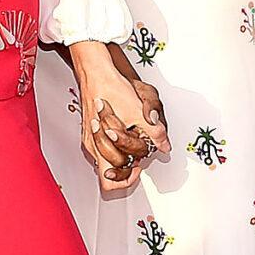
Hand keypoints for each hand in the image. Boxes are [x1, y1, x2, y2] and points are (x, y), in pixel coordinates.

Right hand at [74, 46, 169, 190]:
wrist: (97, 72)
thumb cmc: (113, 89)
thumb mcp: (140, 110)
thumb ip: (155, 132)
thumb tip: (165, 147)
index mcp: (103, 147)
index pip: (110, 182)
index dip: (127, 179)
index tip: (138, 166)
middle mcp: (92, 147)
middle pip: (109, 174)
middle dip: (126, 165)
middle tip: (138, 151)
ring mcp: (89, 140)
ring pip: (105, 160)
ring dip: (121, 153)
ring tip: (132, 137)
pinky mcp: (89, 132)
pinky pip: (101, 147)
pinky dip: (114, 143)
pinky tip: (124, 129)